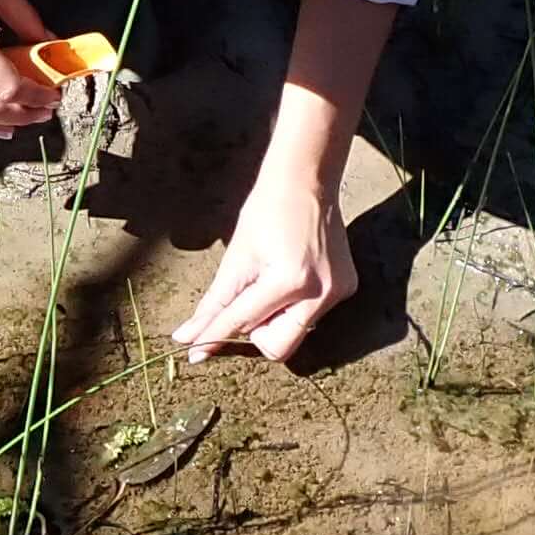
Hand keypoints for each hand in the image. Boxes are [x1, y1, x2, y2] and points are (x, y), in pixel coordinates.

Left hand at [172, 167, 355, 365]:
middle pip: (277, 346)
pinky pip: (311, 315)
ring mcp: (338, 292)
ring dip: (274, 317)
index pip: (243, 322)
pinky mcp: (347, 288)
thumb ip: (214, 304)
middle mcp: (320, 293)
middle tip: (248, 299)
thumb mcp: (236, 259)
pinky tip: (292, 271)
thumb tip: (188, 337)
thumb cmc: (266, 211)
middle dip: (256, 332)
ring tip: (271, 277)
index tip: (194, 354)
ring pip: (294, 333)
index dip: (215, 337)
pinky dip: (293, 305)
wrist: (306, 181)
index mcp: (289, 281)